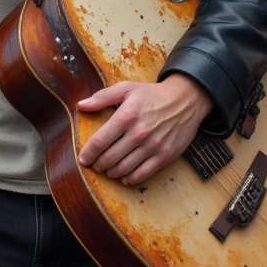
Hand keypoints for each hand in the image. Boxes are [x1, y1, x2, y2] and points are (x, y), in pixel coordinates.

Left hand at [76, 74, 214, 184]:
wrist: (186, 100)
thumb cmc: (153, 95)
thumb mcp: (127, 88)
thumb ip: (102, 97)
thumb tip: (81, 106)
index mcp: (127, 116)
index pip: (100, 141)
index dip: (88, 153)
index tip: (83, 159)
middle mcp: (139, 133)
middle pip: (109, 158)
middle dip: (98, 165)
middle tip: (96, 165)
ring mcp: (152, 146)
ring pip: (124, 169)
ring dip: (111, 173)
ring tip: (108, 169)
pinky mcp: (164, 156)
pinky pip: (142, 174)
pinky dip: (129, 179)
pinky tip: (124, 176)